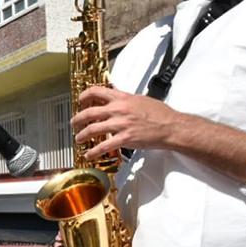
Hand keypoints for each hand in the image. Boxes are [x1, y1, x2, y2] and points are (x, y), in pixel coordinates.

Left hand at [72, 86, 186, 160]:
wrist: (171, 127)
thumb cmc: (160, 114)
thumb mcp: (140, 99)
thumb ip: (125, 99)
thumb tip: (116, 99)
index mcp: (122, 98)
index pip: (96, 91)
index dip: (84, 96)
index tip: (80, 101)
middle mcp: (118, 109)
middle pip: (89, 112)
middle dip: (77, 119)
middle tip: (74, 123)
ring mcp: (121, 124)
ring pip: (92, 129)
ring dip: (82, 136)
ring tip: (78, 139)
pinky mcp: (125, 138)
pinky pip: (103, 146)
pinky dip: (93, 152)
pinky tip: (89, 155)